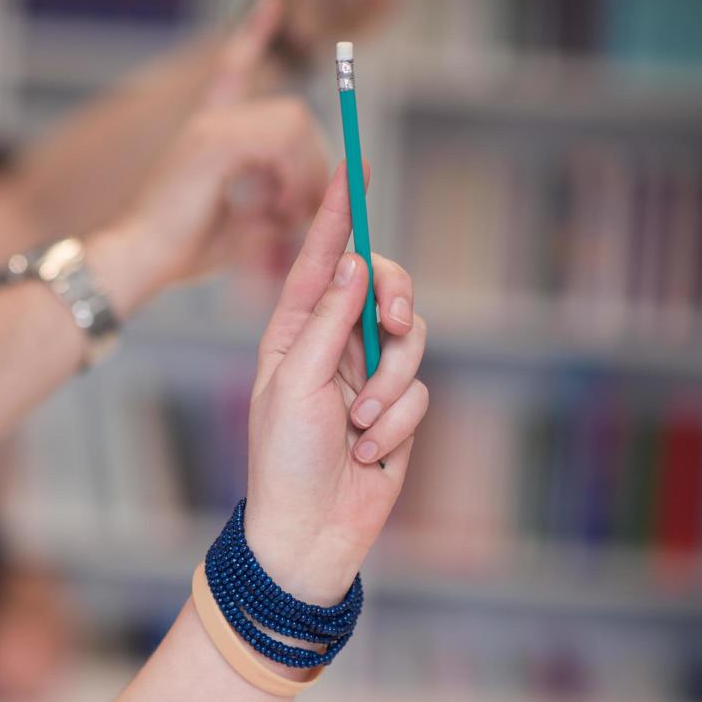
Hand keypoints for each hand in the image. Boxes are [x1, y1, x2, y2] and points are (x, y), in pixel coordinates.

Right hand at [92, 12, 329, 312]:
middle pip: (294, 113)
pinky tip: (276, 209)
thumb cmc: (182, 250)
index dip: (252, 32)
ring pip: (293, 123)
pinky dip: (292, 177)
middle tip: (305, 210)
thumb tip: (326, 199)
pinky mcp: (211, 142)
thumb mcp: (246, 222)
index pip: (233, 68)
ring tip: (289, 215)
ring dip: (306, 172)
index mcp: (210, 132)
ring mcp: (209, 126)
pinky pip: (280, 141)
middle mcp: (210, 120)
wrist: (139, 260)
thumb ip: (282, 203)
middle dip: (315, 163)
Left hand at [241, 164, 427, 605]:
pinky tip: (369, 454)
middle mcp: (331, 348)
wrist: (309, 534)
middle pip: (382, 291)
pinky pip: (419, 394)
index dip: (339, 216)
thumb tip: (354, 263)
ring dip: (392, 386)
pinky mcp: (396, 413)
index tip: (355, 167)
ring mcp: (366, 380)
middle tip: (395, 318)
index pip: (320, 262)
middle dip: (396, 301)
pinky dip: (398, 424)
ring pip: (410, 344)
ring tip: (362, 426)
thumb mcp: (296, 382)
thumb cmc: (283, 459)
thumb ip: (328, 321)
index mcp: (293, 333)